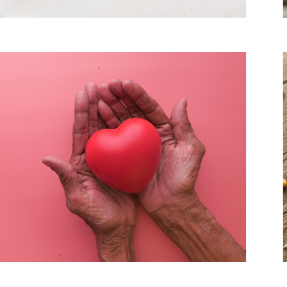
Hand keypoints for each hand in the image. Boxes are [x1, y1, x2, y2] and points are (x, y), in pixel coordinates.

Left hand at [43, 83, 136, 257]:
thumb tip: (47, 158)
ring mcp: (108, 159)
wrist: (116, 228)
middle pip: (92, 125)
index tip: (84, 92)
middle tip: (96, 84)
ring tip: (109, 91)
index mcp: (80, 162)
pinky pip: (124, 141)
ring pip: (107, 129)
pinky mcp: (122, 164)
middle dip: (93, 104)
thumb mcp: (78, 198)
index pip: (80, 131)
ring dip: (107, 110)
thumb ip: (65, 177)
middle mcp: (93, 157)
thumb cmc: (96, 215)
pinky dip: (125, 125)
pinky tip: (129, 113)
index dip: (81, 112)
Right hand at [95, 79, 204, 217]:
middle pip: (132, 110)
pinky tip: (96, 114)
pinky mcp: (125, 156)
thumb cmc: (183, 178)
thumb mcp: (190, 150)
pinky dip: (105, 125)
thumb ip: (184, 125)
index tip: (124, 83)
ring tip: (97, 95)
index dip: (137, 94)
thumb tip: (182, 100)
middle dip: (119, 96)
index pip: (149, 107)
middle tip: (106, 85)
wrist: (171, 203)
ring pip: (121, 120)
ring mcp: (136, 145)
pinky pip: (114, 137)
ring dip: (109, 106)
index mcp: (165, 130)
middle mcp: (149, 134)